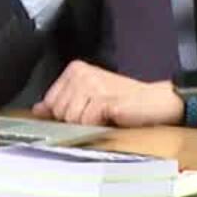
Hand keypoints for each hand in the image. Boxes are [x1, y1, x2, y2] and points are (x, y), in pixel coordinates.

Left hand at [33, 61, 183, 126]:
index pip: (50, 102)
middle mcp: (81, 74)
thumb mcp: (89, 100)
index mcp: (75, 70)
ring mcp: (92, 85)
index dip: (65, 115)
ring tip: (106, 117)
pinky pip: (87, 122)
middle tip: (99, 116)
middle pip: (59, 112)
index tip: (85, 114)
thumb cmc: (126, 104)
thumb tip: (38, 110)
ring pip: (72, 119)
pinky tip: (113, 118)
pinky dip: (100, 126)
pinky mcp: (104, 99)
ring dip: (90, 125)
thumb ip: (63, 102)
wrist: (157, 103)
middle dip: (77, 121)